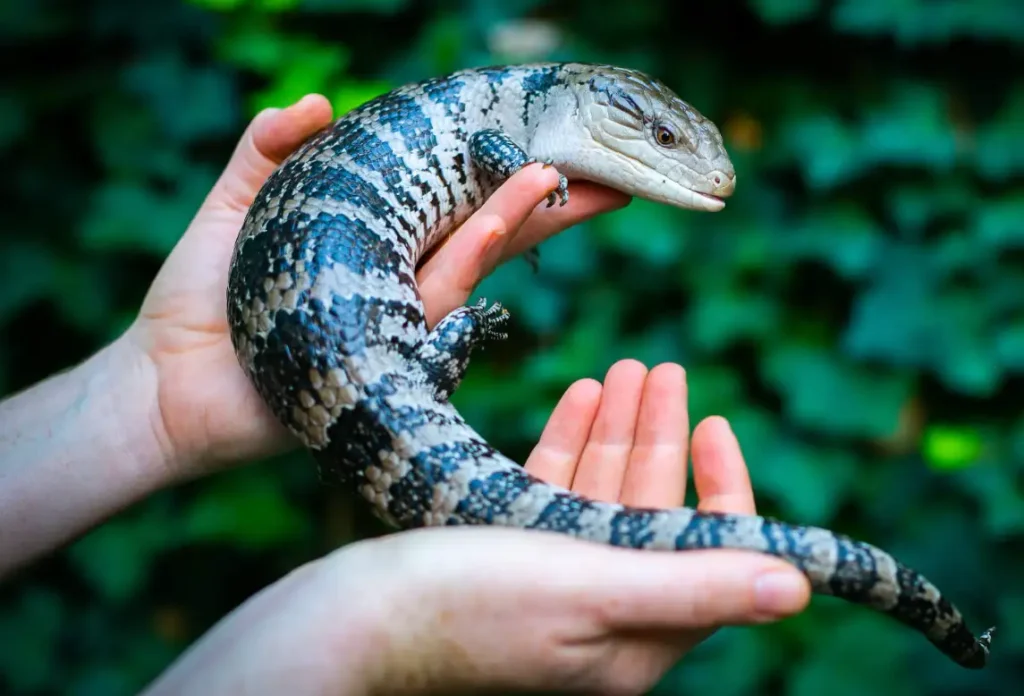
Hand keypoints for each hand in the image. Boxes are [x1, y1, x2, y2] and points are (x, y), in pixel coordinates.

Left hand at [125, 94, 630, 479]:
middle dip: (543, 201)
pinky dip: (474, 253)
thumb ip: (267, 149)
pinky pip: (442, 298)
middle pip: (483, 231)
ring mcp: (398, 317)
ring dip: (519, 216)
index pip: (447, 203)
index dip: (494, 174)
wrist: (167, 377)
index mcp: (370, 246)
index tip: (543, 141)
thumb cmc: (199, 296)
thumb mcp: (234, 204)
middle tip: (604, 171)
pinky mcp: (394, 351)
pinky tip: (505, 217)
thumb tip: (321, 100)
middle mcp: (396, 281)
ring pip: (475, 261)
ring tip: (558, 175)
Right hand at [144, 360, 810, 695]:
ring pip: (599, 495)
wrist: (345, 621)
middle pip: (649, 513)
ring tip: (626, 369)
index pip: (707, 555)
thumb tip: (798, 587)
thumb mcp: (589, 589)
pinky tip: (578, 398)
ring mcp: (550, 587)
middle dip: (658, 437)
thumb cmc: (462, 607)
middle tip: (664, 367)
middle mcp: (600, 618)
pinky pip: (551, 494)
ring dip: (615, 431)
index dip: (720, 485)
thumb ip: (694, 583)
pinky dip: (568, 444)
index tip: (715, 419)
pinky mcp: (506, 558)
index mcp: (635, 638)